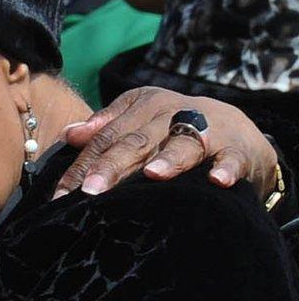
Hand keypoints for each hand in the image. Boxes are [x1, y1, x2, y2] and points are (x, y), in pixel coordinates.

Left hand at [55, 87, 277, 198]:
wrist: (238, 129)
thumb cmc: (174, 128)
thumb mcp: (140, 119)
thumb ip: (106, 126)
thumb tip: (68, 134)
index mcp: (144, 106)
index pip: (106, 138)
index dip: (82, 165)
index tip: (62, 194)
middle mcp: (172, 113)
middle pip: (136, 142)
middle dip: (112, 165)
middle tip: (90, 190)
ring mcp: (207, 130)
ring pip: (183, 144)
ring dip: (169, 159)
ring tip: (152, 175)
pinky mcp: (237, 148)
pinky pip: (232, 158)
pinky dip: (226, 168)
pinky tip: (217, 180)